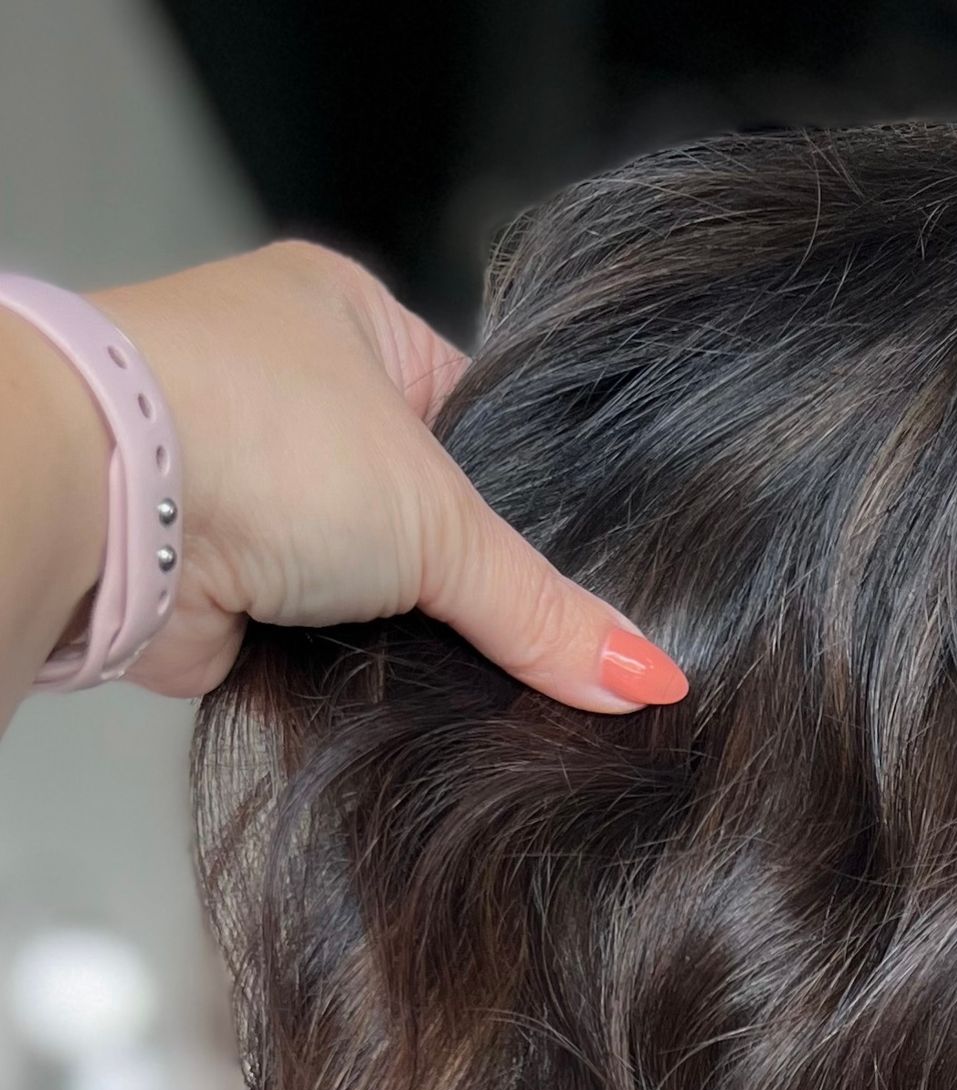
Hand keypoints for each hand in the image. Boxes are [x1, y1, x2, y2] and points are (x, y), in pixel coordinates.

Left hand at [64, 242, 683, 712]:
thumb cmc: (256, 433)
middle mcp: (295, 397)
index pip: (481, 419)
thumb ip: (544, 608)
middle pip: (428, 515)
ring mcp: (252, 491)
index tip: (586, 572)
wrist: (111, 504)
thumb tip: (648, 675)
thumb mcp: (438, 519)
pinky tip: (408, 704)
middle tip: (547, 644)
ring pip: (374, 587)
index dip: (533, 498)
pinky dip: (356, 677)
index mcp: (352, 321)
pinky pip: (322, 647)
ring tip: (483, 681)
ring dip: (410, 636)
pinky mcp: (224, 588)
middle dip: (469, 582)